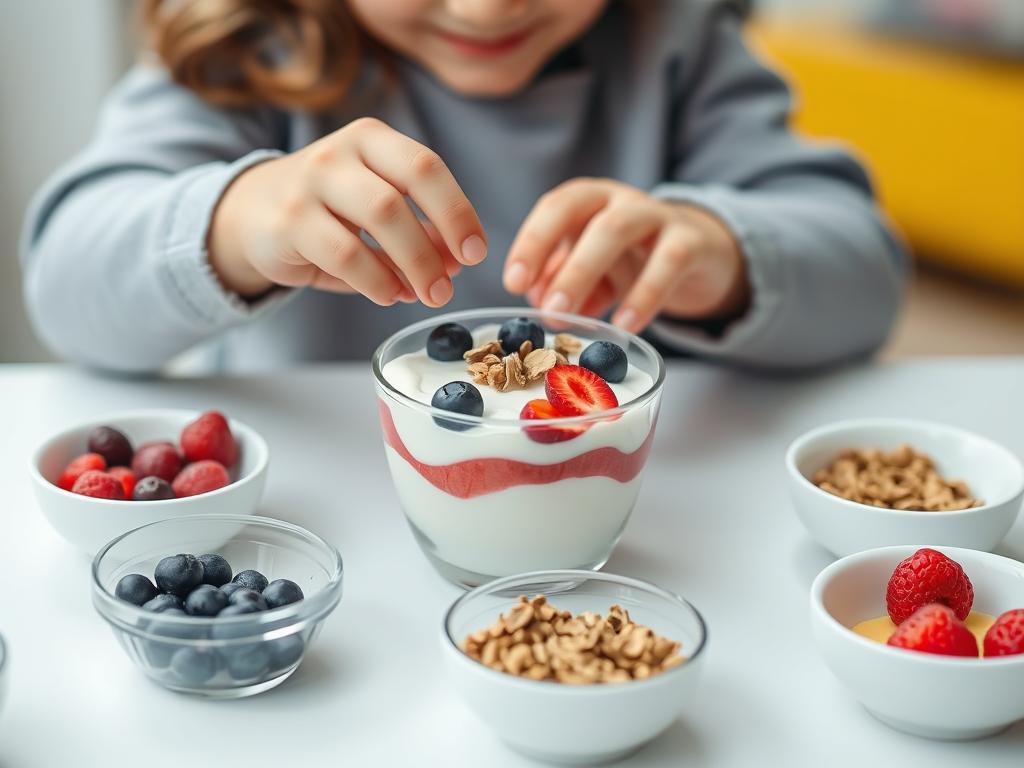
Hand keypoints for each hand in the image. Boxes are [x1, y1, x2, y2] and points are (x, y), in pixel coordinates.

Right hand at [208, 118, 486, 305]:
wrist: (251, 214)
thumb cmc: (328, 213)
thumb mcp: (377, 212)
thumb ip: (419, 230)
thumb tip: (457, 261)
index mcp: (372, 140)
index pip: (426, 167)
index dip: (457, 211)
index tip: (476, 252)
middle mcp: (340, 153)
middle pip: (401, 196)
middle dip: (434, 247)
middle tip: (449, 286)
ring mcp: (310, 183)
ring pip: (377, 219)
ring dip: (412, 265)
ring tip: (426, 295)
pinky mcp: (288, 221)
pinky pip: (344, 254)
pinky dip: (375, 280)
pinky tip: (388, 295)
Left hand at [503, 179, 748, 332]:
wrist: (703, 254)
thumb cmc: (634, 260)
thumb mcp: (593, 273)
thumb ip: (562, 281)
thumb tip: (537, 300)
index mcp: (588, 200)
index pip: (554, 208)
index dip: (531, 242)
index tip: (513, 282)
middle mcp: (618, 199)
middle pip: (578, 212)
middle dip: (553, 258)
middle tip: (542, 306)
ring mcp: (657, 215)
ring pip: (616, 230)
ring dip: (584, 272)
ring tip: (569, 317)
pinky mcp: (693, 241)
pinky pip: (668, 262)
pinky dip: (644, 295)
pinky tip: (626, 325)